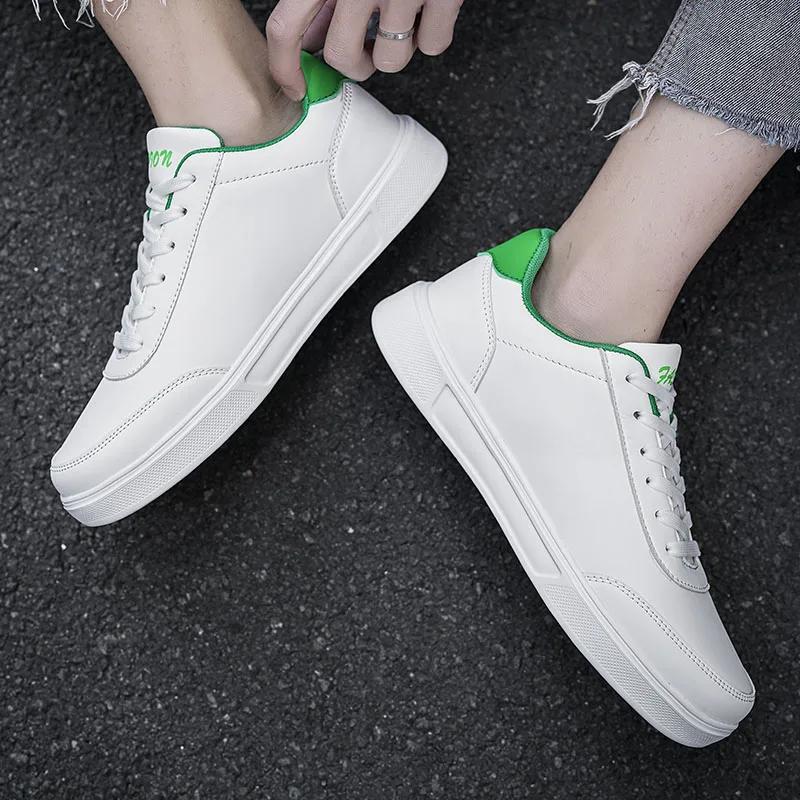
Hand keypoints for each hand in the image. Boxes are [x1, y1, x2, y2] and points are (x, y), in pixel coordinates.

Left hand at [267, 0, 462, 100]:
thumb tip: (308, 44)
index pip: (286, 28)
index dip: (285, 68)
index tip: (295, 88)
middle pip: (342, 57)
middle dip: (354, 64)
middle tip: (365, 49)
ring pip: (391, 61)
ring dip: (395, 52)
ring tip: (401, 24)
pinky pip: (433, 46)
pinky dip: (433, 36)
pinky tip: (430, 11)